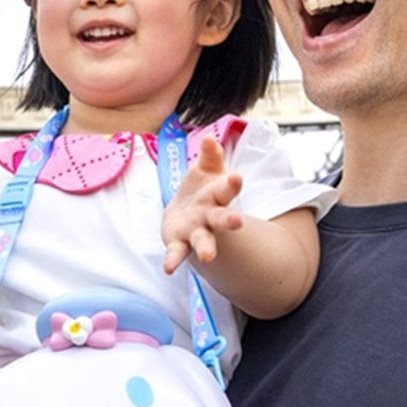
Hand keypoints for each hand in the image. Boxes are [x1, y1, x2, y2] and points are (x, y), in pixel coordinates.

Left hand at [161, 137, 245, 272]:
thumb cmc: (202, 189)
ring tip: (208, 257)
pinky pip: (177, 252)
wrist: (187, 213)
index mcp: (218, 194)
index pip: (227, 188)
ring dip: (206, 248)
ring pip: (203, 240)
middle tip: (237, 222)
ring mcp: (196, 231)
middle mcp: (210, 215)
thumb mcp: (206, 169)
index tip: (237, 178)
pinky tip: (169, 268)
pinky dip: (173, 259)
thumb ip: (209, 155)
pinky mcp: (180, 242)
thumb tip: (208, 138)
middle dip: (228, 220)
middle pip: (222, 218)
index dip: (232, 183)